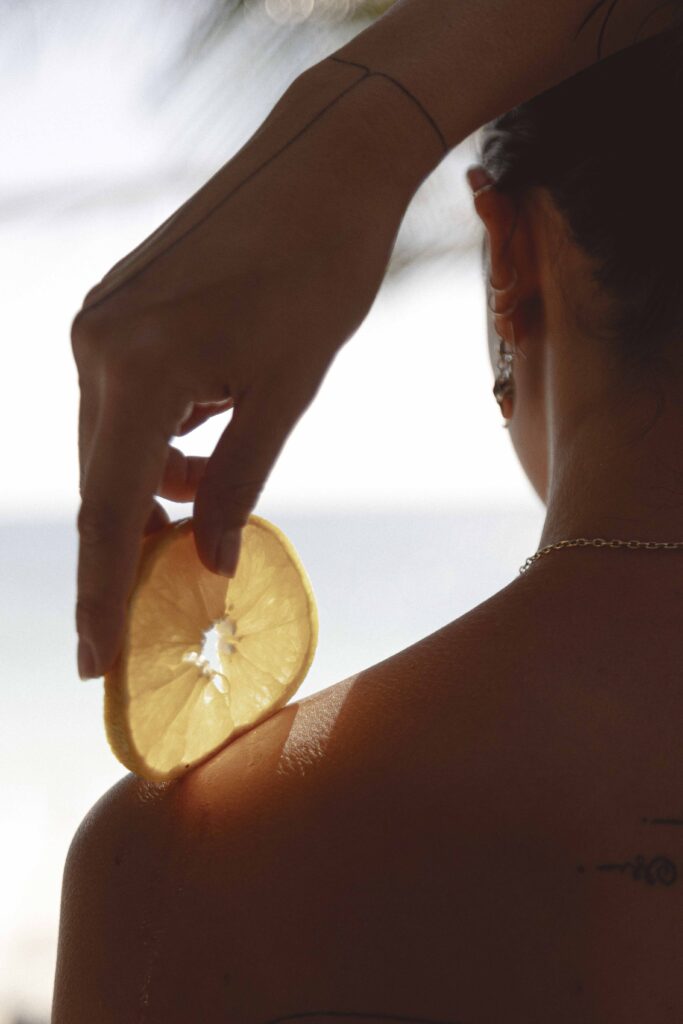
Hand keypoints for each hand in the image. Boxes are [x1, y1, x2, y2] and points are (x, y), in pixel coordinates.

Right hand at [71, 59, 437, 679]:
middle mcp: (98, 344)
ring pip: (114, 442)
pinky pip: (125, 400)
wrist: (326, 162)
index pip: (109, 509)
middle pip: (101, 479)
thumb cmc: (322, 271)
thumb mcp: (288, 391)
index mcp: (137, 367)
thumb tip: (211, 561)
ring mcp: (103, 322)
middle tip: (145, 617)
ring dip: (151, 491)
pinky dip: (159, 442)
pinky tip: (204, 446)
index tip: (100, 663)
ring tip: (200, 518)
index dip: (103, 594)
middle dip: (126, 551)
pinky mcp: (121, 309)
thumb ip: (240, 481)